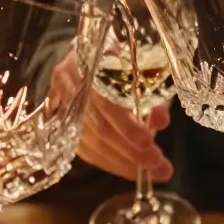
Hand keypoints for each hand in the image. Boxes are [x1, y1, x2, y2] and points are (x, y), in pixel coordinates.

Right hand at [50, 53, 173, 181]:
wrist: (87, 51)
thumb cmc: (120, 56)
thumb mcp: (140, 65)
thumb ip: (151, 91)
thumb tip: (161, 122)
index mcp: (89, 62)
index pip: (106, 101)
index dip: (126, 126)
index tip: (148, 144)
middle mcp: (69, 84)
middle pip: (99, 128)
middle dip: (131, 152)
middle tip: (160, 168)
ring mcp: (61, 104)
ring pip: (91, 144)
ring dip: (123, 163)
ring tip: (152, 173)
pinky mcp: (61, 122)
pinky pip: (85, 150)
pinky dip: (110, 162)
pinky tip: (129, 169)